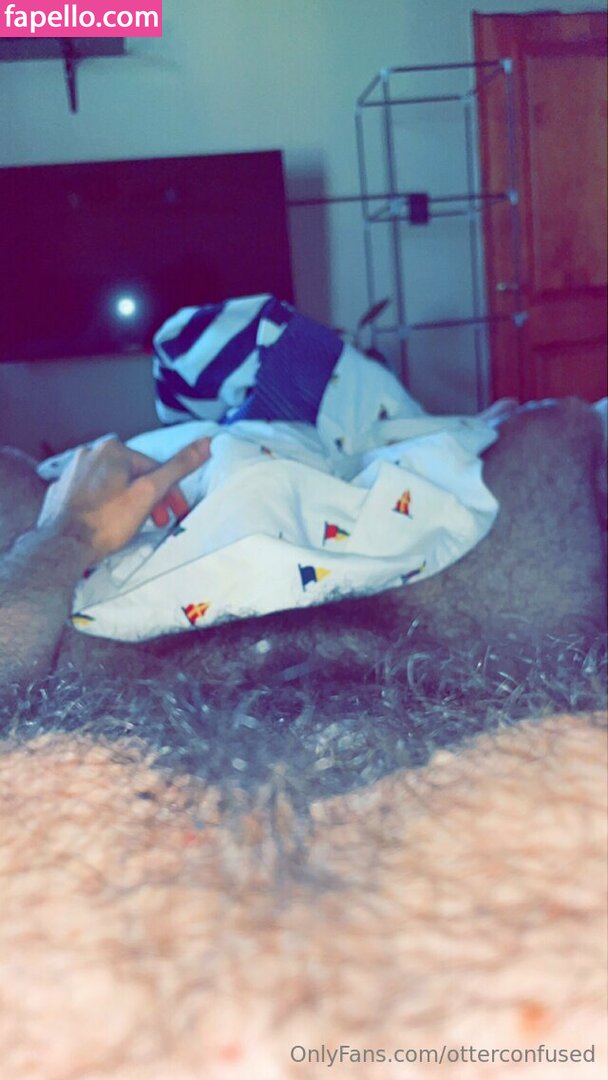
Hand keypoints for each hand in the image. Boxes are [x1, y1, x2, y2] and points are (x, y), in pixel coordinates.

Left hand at [37, 435, 210, 563]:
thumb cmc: (106, 522)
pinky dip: (105, 505)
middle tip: (159, 522)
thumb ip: (177, 467)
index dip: (170, 492)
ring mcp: (73, 472)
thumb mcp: (149, 493)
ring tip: (134, 524)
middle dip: (150, 498)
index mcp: (113, 450)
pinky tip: (107, 522)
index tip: (177, 512)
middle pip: (133, 474)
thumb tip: (205, 444)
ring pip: (113, 483)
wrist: (63, 546)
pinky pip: (93, 494)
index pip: (154, 468)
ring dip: (129, 501)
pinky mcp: (62, 490)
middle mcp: (90, 454)